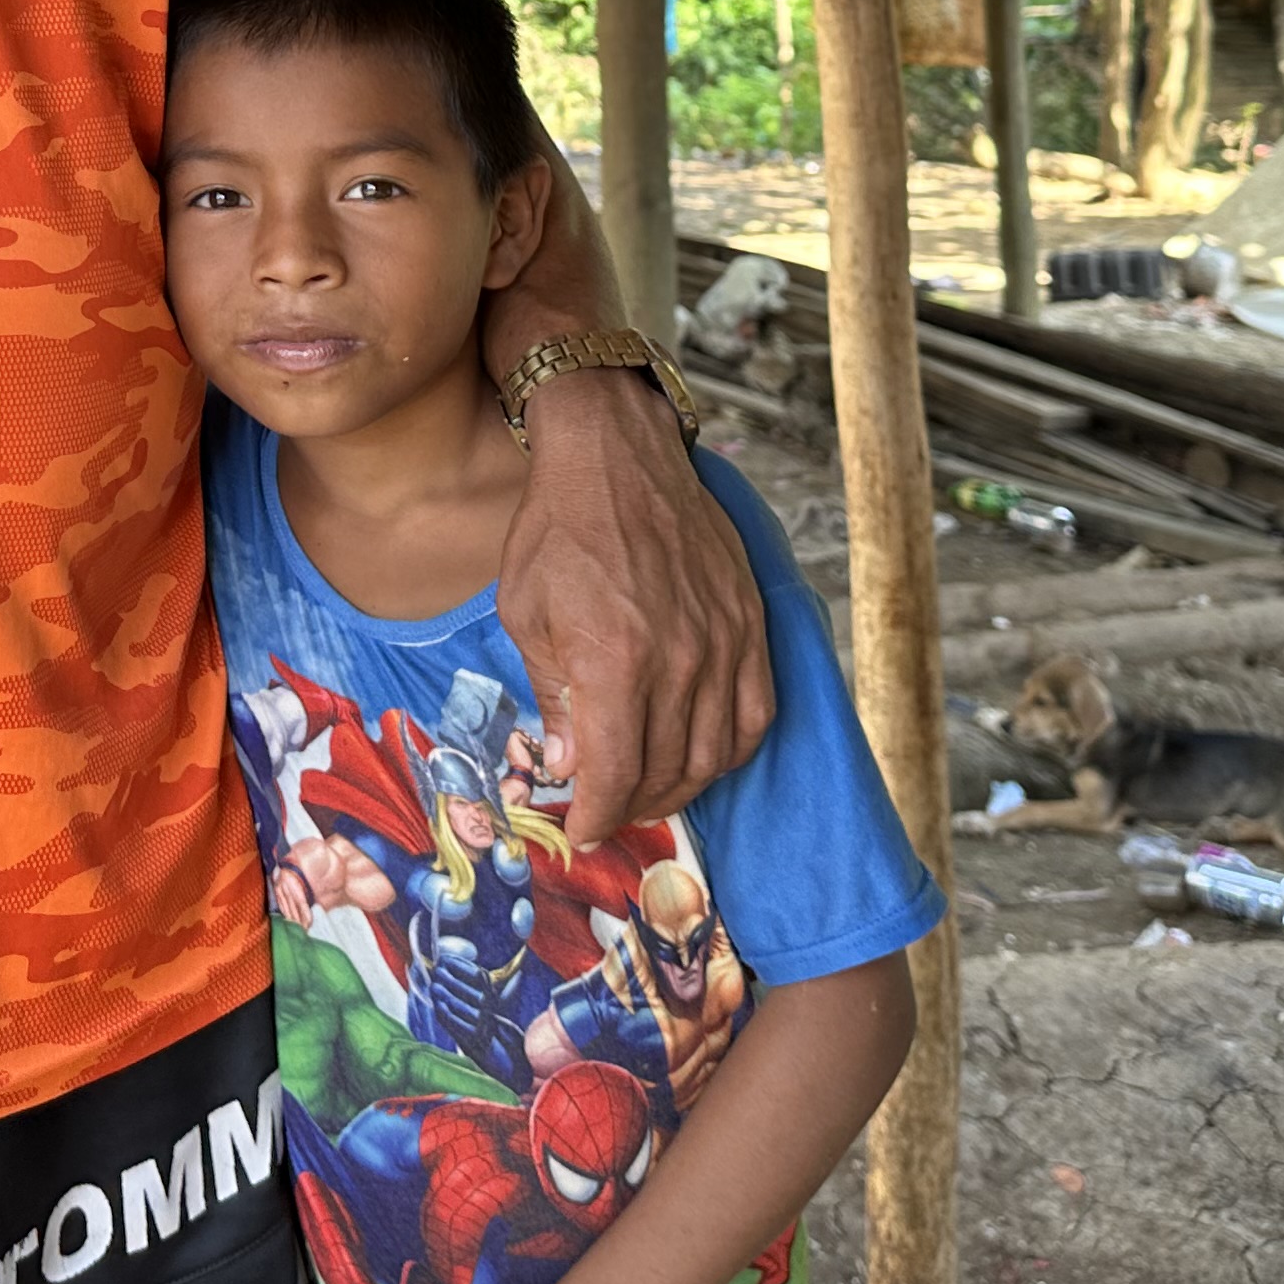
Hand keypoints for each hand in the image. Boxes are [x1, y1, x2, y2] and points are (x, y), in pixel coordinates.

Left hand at [488, 166, 773, 838]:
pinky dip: (731, 748)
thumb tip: (570, 766)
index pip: (617, 774)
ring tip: (649, 790)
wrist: (616, 453)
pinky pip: (756, 712)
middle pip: (668, 771)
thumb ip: (553, 698)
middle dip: (633, 806)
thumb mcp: (527, 615)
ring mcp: (723, 640)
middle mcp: (679, 658)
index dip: (597, 816)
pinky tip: (703, 754)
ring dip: (682, 787)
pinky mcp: (749, 621)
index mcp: (613, 660)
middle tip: (608, 811)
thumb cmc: (557, 529)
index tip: (580, 829)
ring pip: (716, 753)